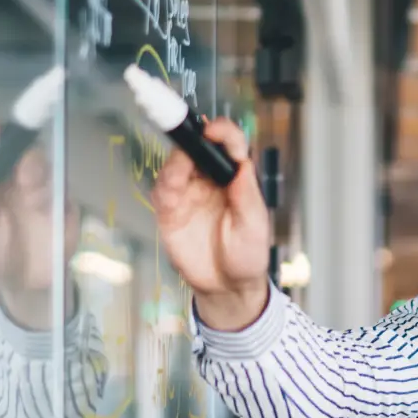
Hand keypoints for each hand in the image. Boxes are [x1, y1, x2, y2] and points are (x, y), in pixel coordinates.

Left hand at [0, 121, 78, 327]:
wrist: (26, 284)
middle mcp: (19, 179)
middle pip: (22, 150)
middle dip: (20, 149)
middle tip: (17, 164)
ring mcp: (45, 191)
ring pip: (46, 165)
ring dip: (38, 169)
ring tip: (31, 187)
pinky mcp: (65, 206)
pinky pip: (65, 189)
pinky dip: (57, 191)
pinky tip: (48, 207)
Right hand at [150, 116, 270, 330]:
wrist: (227, 287)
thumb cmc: (246, 255)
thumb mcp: (255, 226)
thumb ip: (246, 195)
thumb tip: (243, 163)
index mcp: (234, 177)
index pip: (227, 144)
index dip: (222, 133)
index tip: (216, 131)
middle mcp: (209, 180)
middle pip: (196, 147)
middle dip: (192, 137)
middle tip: (191, 137)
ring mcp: (188, 193)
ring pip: (176, 165)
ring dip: (176, 160)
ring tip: (181, 165)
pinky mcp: (170, 211)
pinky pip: (162, 190)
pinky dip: (164, 184)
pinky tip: (170, 189)